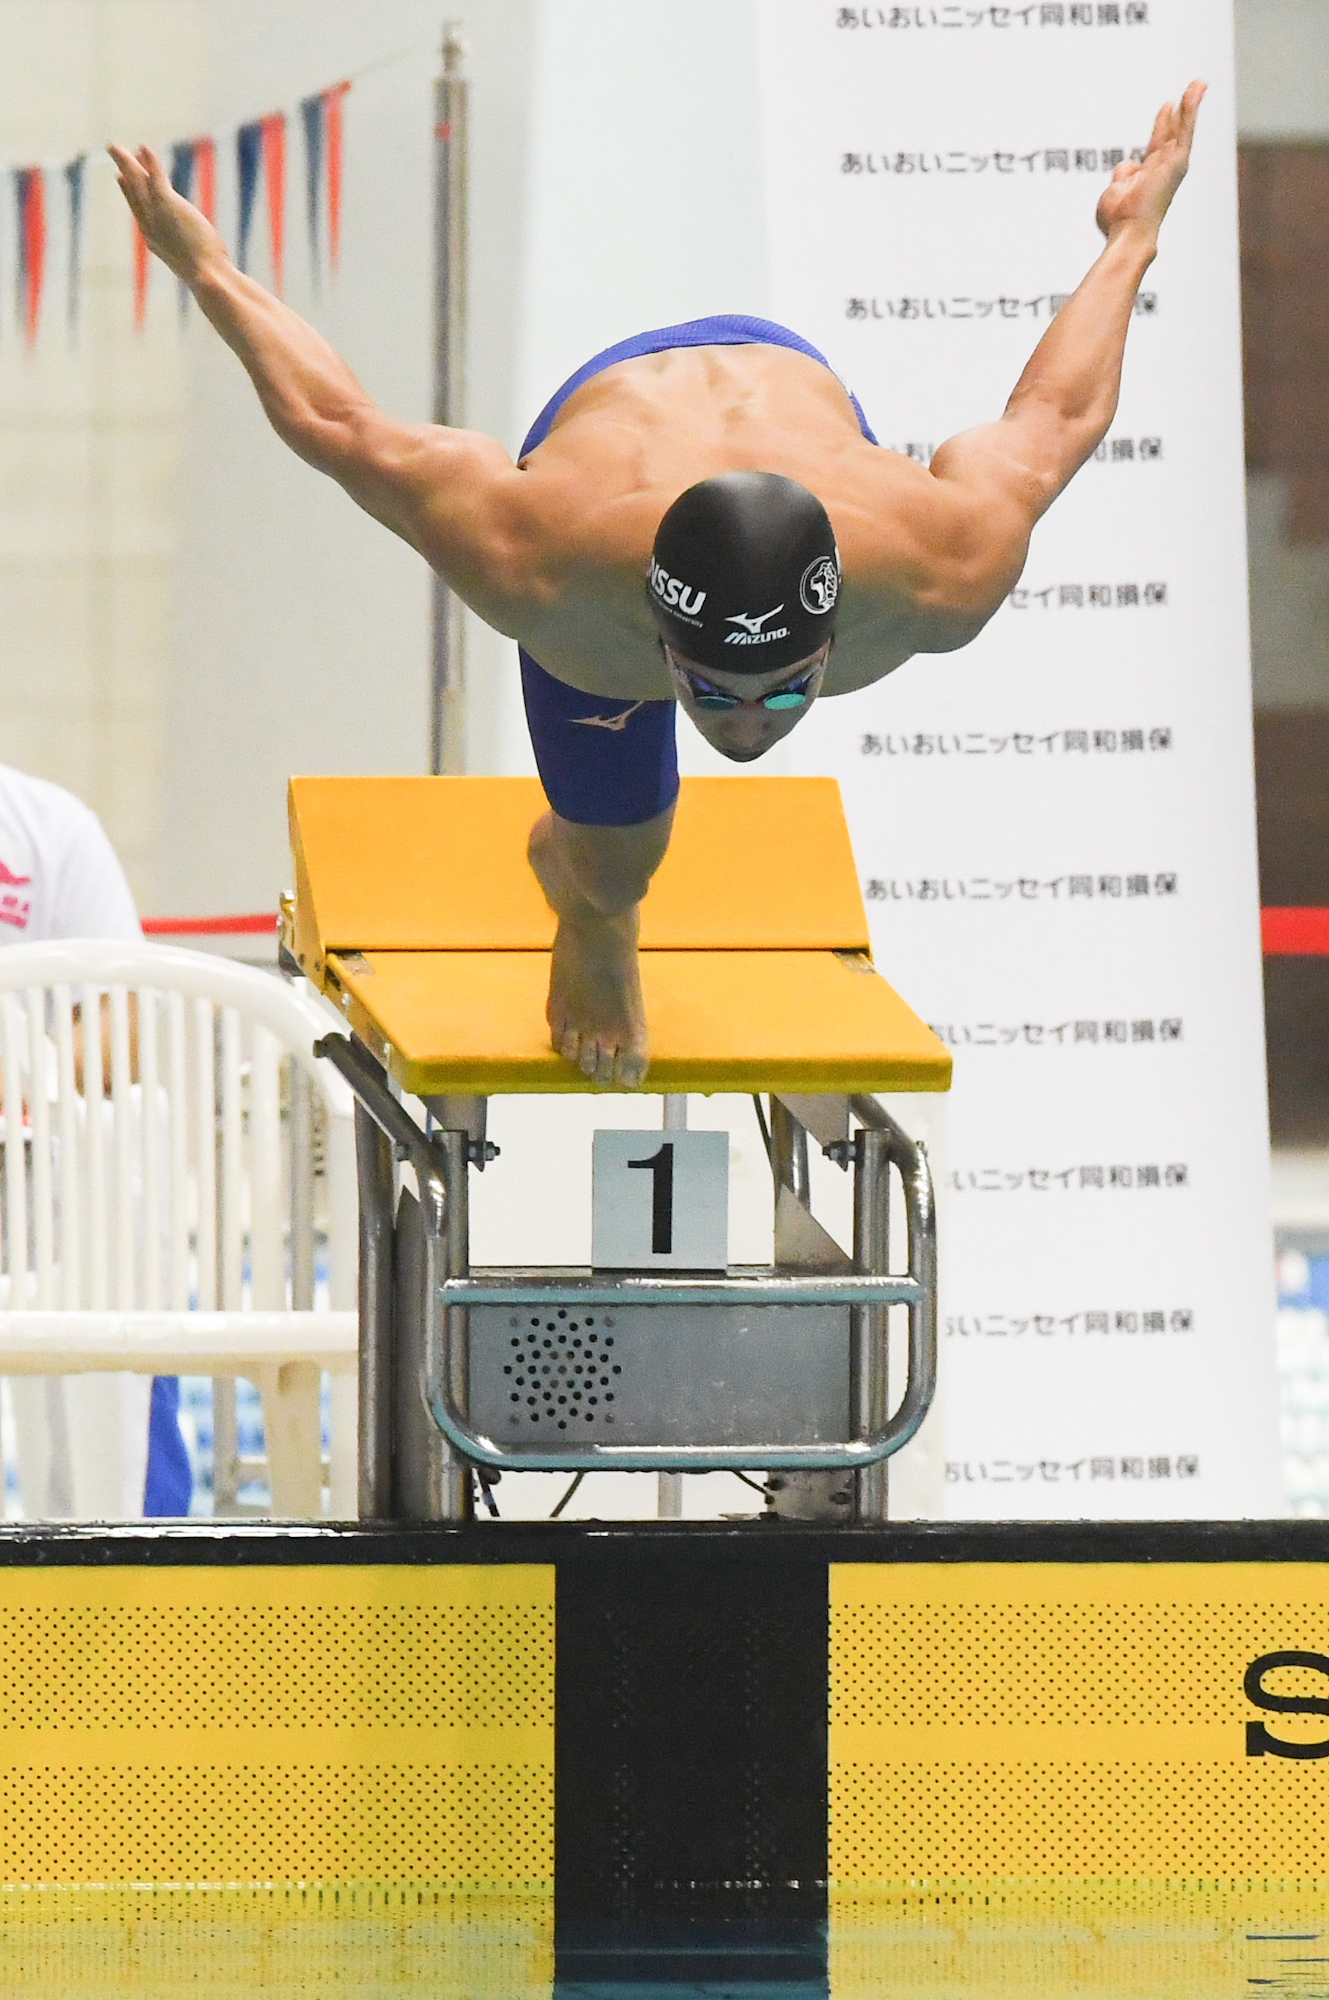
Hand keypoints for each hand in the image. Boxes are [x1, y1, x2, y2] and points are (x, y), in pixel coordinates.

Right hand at [107, 143, 225, 284]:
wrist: (206, 276)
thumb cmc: (208, 278)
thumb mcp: (195, 265)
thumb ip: (191, 255)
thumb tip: (205, 263)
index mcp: (153, 239)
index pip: (138, 210)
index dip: (128, 192)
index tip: (121, 177)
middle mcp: (149, 225)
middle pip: (133, 191)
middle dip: (124, 170)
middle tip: (114, 153)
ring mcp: (156, 214)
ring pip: (138, 182)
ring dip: (127, 161)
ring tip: (114, 146)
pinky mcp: (167, 204)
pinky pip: (156, 177)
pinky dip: (150, 162)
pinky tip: (143, 147)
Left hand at [1096, 79, 1205, 243]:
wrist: (1127, 232)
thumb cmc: (1118, 221)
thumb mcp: (1114, 191)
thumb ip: (1122, 175)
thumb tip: (1128, 164)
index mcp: (1149, 176)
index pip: (1158, 144)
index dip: (1162, 124)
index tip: (1167, 106)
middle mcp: (1164, 170)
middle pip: (1174, 133)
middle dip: (1181, 111)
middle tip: (1191, 89)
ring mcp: (1172, 166)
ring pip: (1183, 129)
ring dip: (1192, 104)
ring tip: (1199, 83)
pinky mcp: (1178, 162)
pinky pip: (1185, 130)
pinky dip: (1191, 110)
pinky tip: (1195, 91)